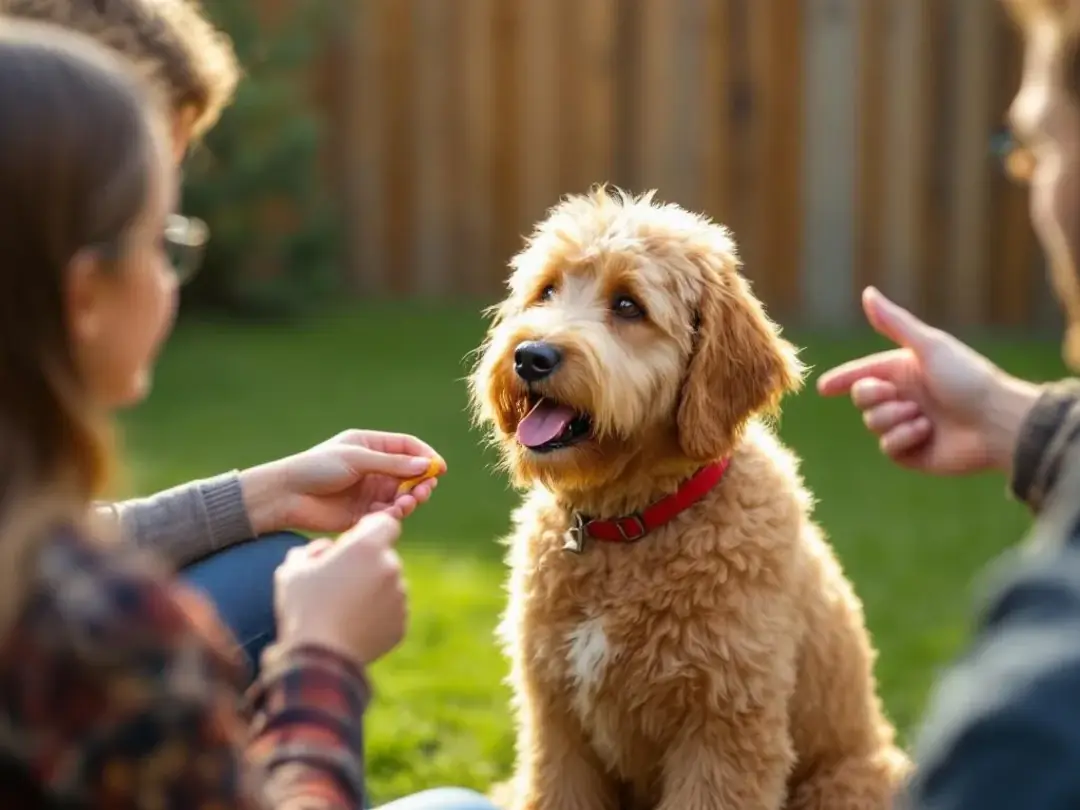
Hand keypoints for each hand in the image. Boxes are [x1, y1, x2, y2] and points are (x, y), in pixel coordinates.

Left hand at [239, 430, 446, 534]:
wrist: (287, 496)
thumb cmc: (317, 468)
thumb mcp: (357, 459)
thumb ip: (392, 464)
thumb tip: (427, 465)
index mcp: (370, 446)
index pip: (407, 447)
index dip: (425, 456)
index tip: (439, 469)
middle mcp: (373, 468)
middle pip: (410, 473)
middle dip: (421, 482)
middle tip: (425, 490)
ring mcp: (369, 491)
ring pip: (402, 495)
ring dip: (410, 499)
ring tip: (407, 503)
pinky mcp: (363, 513)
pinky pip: (388, 513)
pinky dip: (395, 513)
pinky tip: (393, 513)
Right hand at [274, 512, 406, 666]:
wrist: (318, 658)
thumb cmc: (303, 608)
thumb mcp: (294, 569)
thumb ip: (312, 550)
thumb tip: (326, 550)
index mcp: (368, 548)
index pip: (386, 524)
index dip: (371, 530)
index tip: (355, 543)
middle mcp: (391, 568)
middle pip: (385, 557)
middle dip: (367, 564)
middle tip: (339, 583)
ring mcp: (399, 598)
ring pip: (389, 585)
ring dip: (372, 590)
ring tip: (343, 609)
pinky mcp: (400, 624)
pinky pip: (390, 611)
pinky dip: (377, 615)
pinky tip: (352, 625)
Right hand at [817, 287, 1039, 474]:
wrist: (997, 423)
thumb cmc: (968, 379)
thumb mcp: (929, 347)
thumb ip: (894, 323)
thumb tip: (868, 293)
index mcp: (905, 371)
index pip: (862, 373)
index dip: (841, 379)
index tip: (823, 388)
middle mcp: (904, 397)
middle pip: (862, 398)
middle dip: (874, 398)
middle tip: (899, 397)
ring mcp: (907, 425)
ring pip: (872, 423)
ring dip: (895, 418)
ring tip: (925, 417)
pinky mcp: (912, 453)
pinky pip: (888, 447)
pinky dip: (905, 438)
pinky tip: (928, 433)